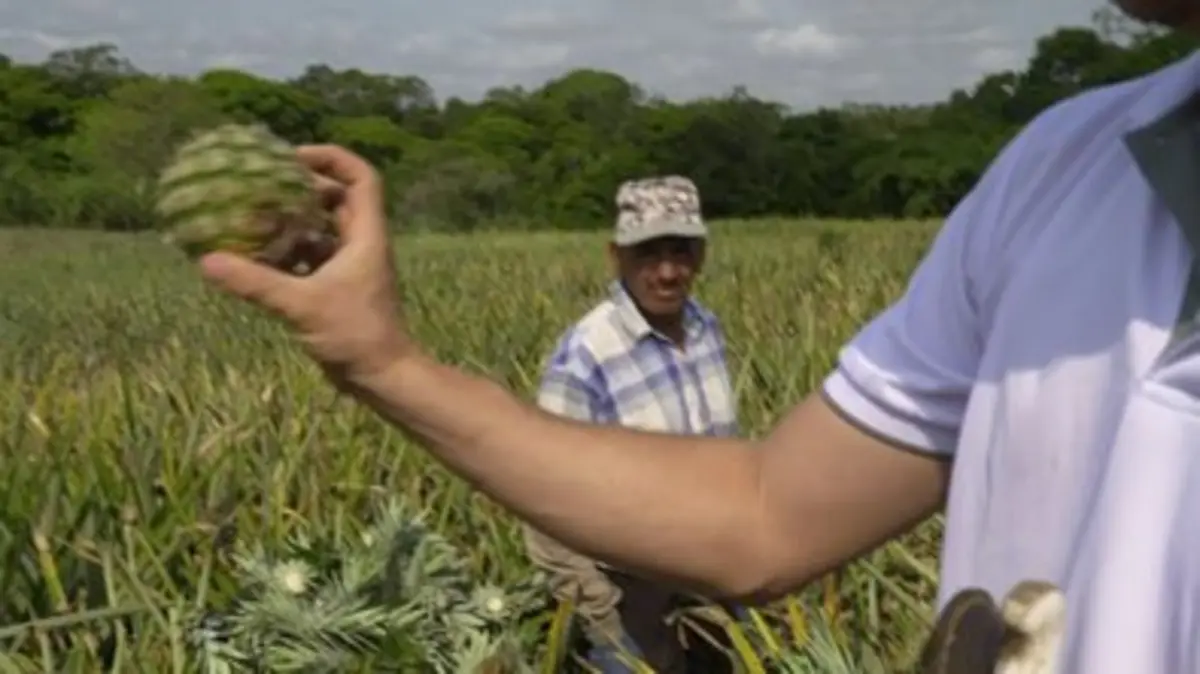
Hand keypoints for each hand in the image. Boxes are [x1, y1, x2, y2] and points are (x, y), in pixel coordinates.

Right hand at [196, 144, 411, 384]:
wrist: (382, 377)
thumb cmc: (356, 336)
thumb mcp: (302, 305)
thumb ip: (256, 283)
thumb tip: (206, 260)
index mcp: (366, 235)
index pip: (361, 178)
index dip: (331, 158)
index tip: (292, 157)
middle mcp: (361, 244)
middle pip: (334, 198)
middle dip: (299, 188)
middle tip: (259, 184)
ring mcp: (349, 266)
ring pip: (318, 230)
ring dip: (288, 223)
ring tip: (248, 217)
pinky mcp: (337, 287)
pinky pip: (309, 258)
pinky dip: (284, 254)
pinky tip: (252, 259)